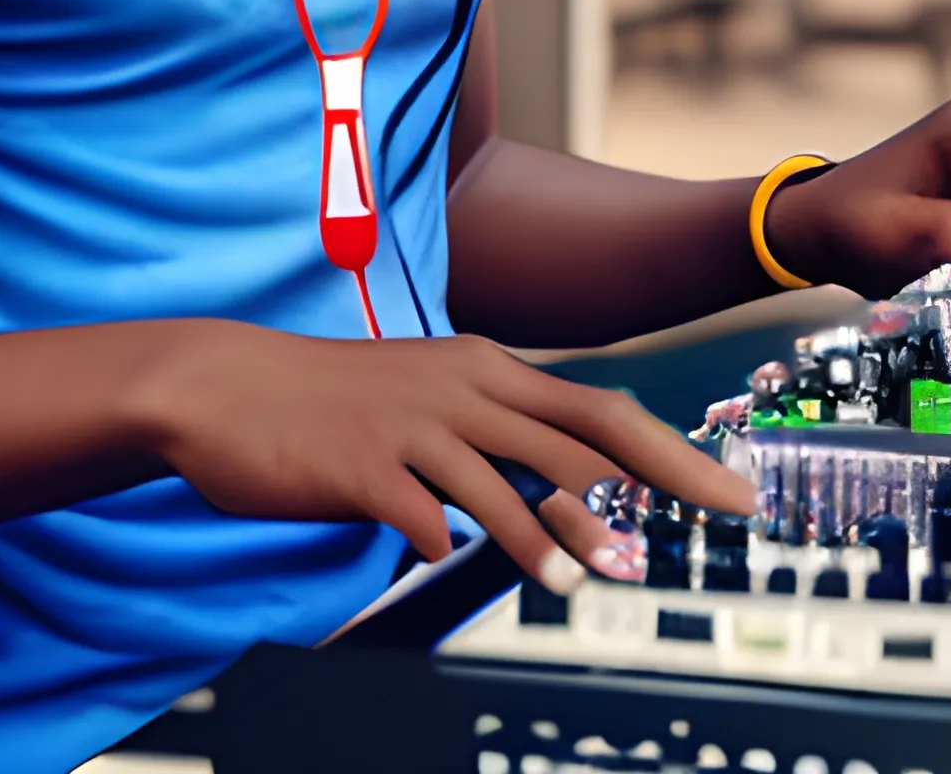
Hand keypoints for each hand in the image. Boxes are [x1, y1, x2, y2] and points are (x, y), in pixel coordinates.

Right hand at [139, 326, 749, 590]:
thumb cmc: (333, 404)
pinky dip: (447, 543)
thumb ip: (493, 438)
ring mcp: (413, 425)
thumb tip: (562, 495)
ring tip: (595, 580)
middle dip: (654, 481)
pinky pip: (422, 515)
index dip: (668, 449)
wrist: (226, 386)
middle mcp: (462, 388)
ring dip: (557, 533)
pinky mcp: (362, 467)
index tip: (724, 486)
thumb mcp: (427, 402)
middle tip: (711, 520)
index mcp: (484, 369)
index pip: (599, 408)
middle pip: (578, 437)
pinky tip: (452, 564)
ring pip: (508, 482)